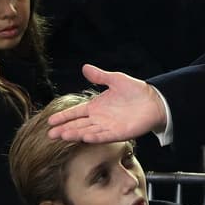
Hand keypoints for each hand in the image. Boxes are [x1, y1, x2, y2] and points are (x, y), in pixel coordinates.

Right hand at [47, 64, 166, 140]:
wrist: (154, 100)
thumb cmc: (136, 91)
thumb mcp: (115, 80)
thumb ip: (100, 76)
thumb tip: (85, 67)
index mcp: (96, 107)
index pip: (75, 113)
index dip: (63, 116)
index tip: (50, 121)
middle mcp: (99, 119)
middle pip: (78, 125)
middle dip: (64, 129)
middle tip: (50, 134)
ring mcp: (108, 127)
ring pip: (88, 131)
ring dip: (75, 134)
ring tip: (62, 135)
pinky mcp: (119, 133)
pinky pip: (104, 136)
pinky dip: (94, 136)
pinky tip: (84, 137)